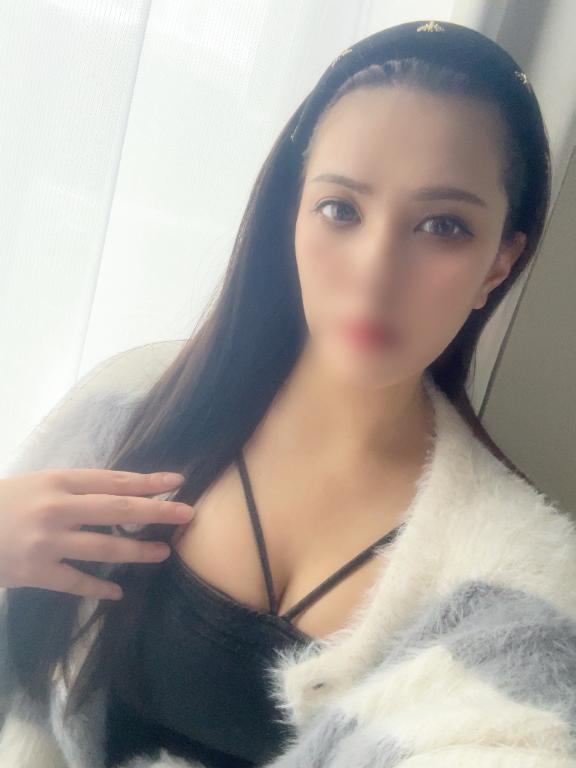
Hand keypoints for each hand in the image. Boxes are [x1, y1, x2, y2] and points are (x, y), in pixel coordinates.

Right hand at [0, 468, 195, 599]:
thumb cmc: (4, 502)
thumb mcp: (39, 484)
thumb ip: (75, 489)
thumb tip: (121, 494)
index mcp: (58, 481)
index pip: (114, 480)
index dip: (148, 482)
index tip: (177, 482)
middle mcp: (56, 508)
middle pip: (117, 509)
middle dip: (156, 511)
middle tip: (187, 514)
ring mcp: (47, 542)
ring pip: (104, 547)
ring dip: (137, 550)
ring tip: (162, 552)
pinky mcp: (35, 572)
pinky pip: (76, 581)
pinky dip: (99, 587)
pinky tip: (118, 590)